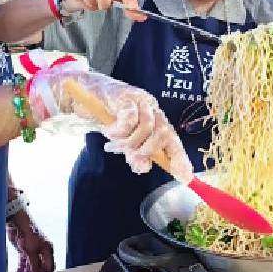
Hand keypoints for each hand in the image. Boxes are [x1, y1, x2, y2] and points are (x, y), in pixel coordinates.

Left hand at [6, 210, 54, 271]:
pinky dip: (22, 267)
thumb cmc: (27, 233)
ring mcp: (33, 251)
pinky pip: (24, 262)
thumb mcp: (31, 251)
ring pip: (32, 266)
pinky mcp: (25, 251)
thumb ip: (34, 264)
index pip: (49, 266)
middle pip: (41, 267)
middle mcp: (42, 251)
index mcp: (47, 249)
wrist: (16, 224)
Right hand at [27, 67, 193, 179]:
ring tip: (114, 144)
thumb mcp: (124, 142)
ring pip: (146, 128)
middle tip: (129, 156)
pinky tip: (110, 132)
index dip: (180, 158)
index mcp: (157, 120)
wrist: (87, 94)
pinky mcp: (126, 96)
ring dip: (130, 143)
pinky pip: (129, 119)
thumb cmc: (109, 118)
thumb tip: (144, 168)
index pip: (173, 140)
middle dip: (147, 151)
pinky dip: (120, 131)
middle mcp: (153, 109)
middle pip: (162, 134)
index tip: (185, 177)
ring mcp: (141, 101)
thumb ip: (135, 155)